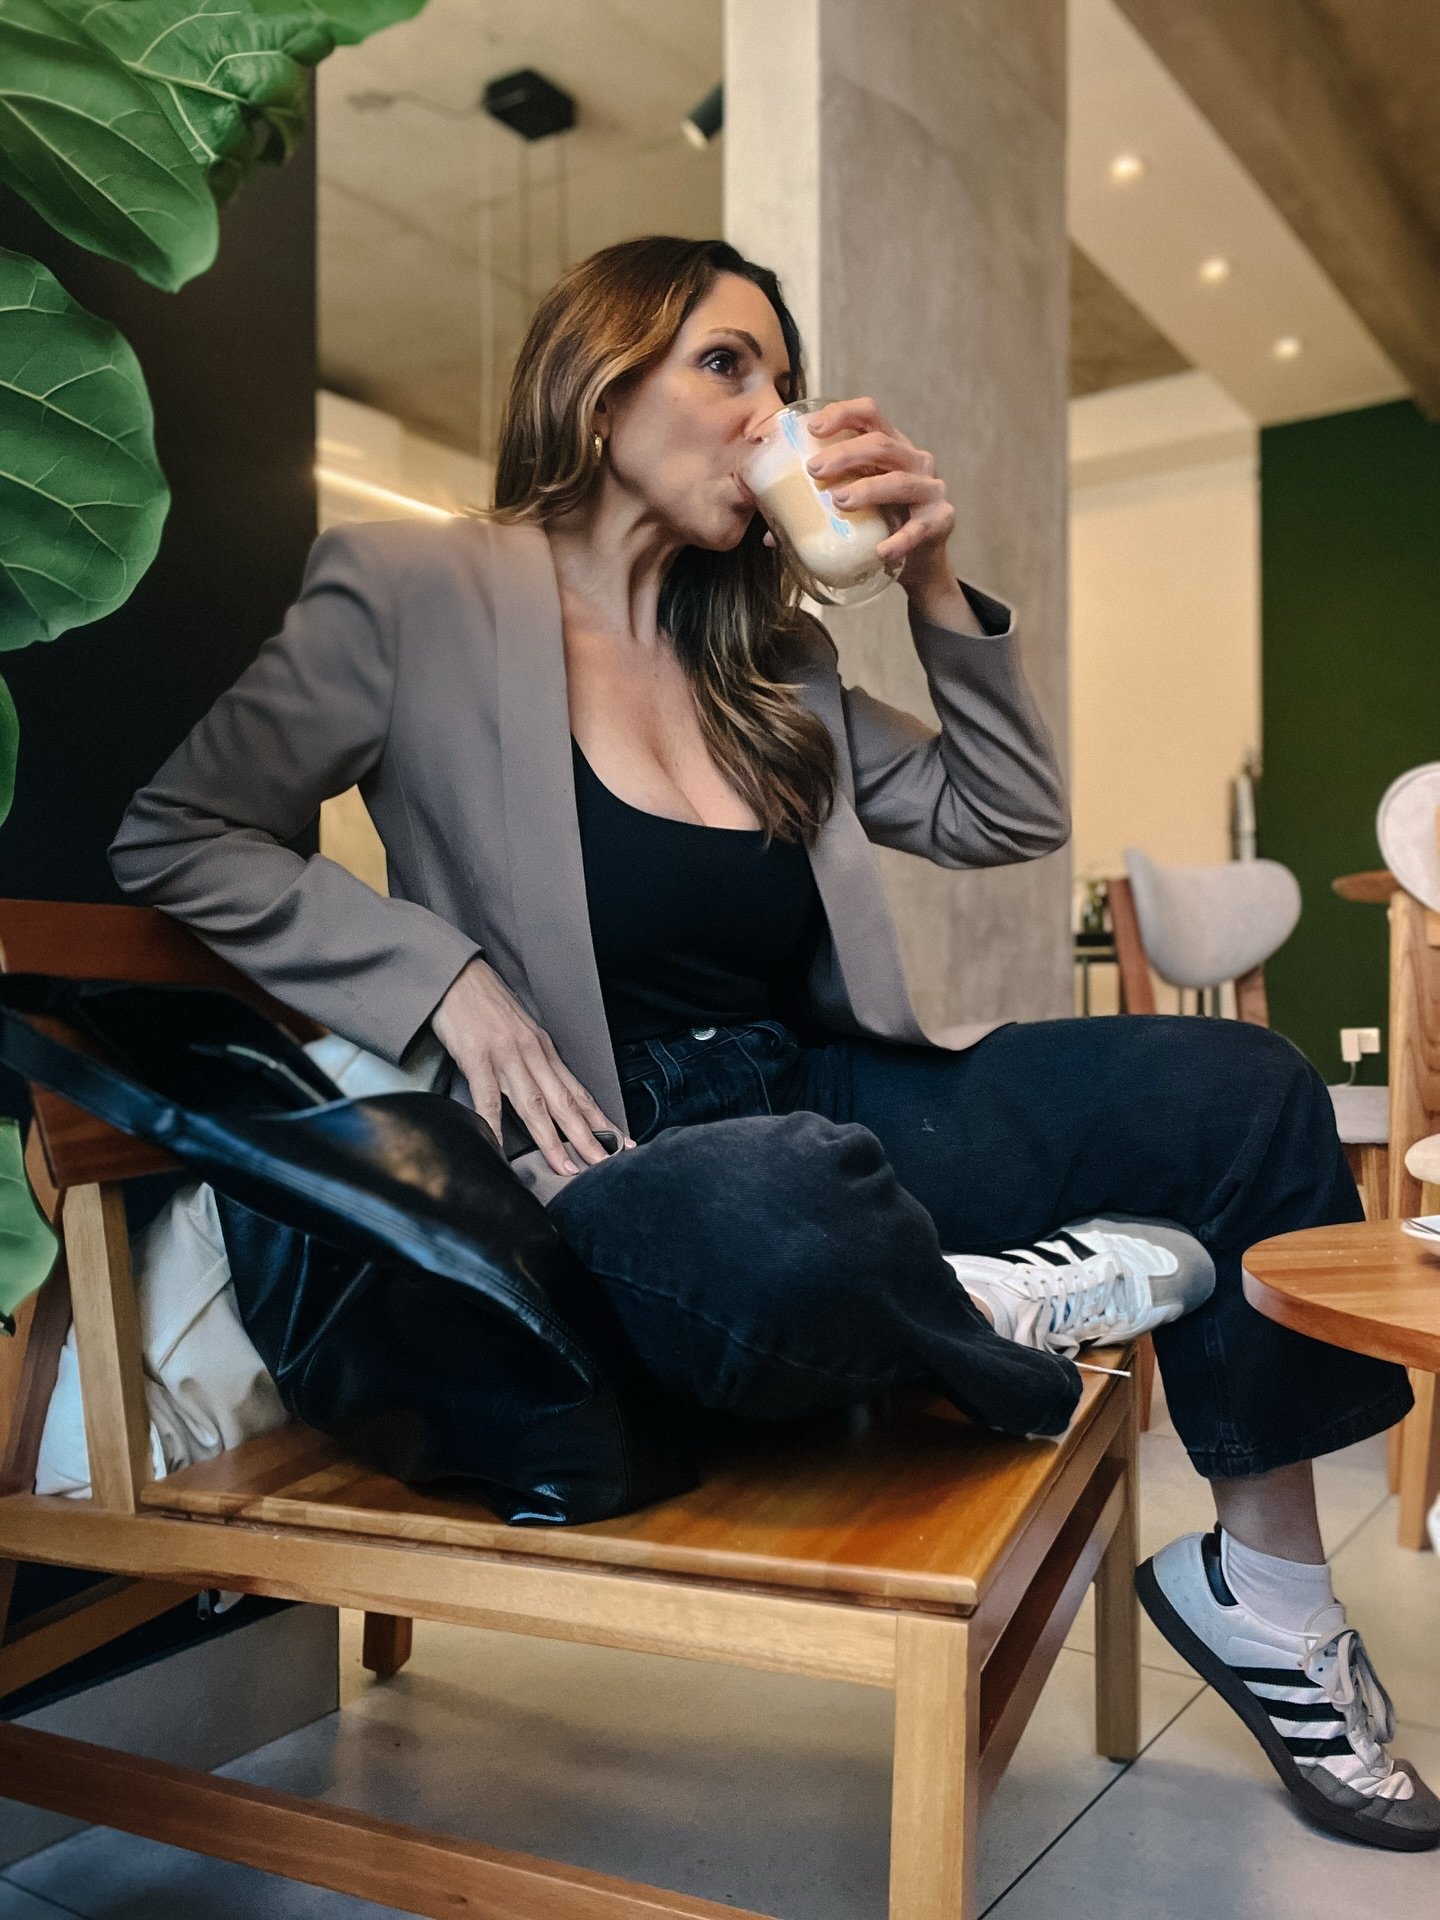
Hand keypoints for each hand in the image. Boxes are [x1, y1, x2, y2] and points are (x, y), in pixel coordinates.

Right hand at [431, 956, 631, 1176]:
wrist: (457, 974)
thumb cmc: (485, 1004)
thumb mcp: (519, 1030)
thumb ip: (532, 1061)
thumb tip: (543, 1090)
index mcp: (544, 1050)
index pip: (577, 1091)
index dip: (599, 1119)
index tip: (619, 1143)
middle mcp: (532, 1054)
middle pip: (565, 1103)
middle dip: (588, 1136)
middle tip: (605, 1164)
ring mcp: (505, 1056)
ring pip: (535, 1105)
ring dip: (552, 1139)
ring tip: (566, 1168)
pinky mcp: (476, 1057)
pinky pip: (488, 1098)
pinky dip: (495, 1126)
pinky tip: (500, 1149)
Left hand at [802, 397, 956, 594]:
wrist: (917, 563)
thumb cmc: (879, 526)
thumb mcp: (852, 509)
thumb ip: (815, 511)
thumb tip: (768, 535)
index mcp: (890, 447)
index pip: (869, 415)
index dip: (842, 413)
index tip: (812, 427)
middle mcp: (914, 460)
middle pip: (881, 444)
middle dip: (846, 453)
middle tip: (814, 470)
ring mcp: (930, 489)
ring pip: (900, 480)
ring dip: (868, 489)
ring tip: (839, 502)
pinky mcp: (941, 520)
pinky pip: (919, 528)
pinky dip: (899, 540)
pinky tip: (880, 550)